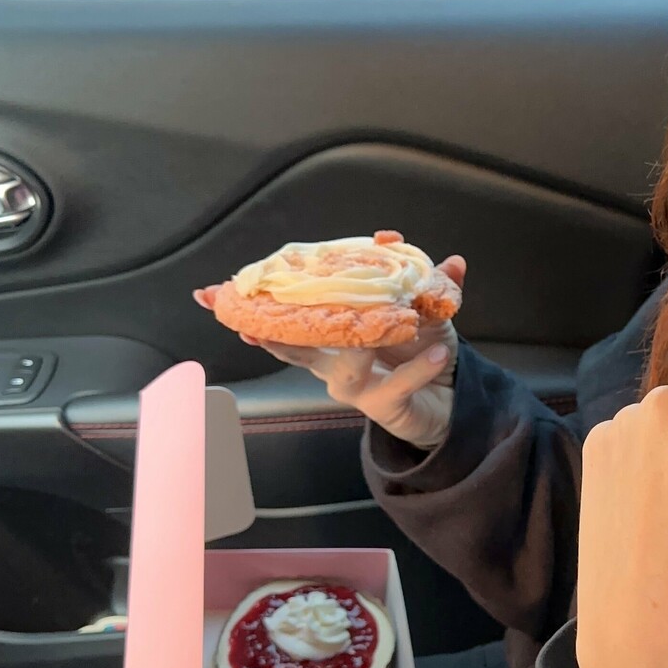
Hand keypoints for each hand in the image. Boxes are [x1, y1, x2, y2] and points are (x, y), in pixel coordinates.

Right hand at [192, 255, 466, 449]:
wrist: (456, 401)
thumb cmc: (427, 353)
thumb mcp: (430, 314)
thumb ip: (433, 285)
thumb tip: (454, 259)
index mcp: (334, 337)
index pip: (290, 318)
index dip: (255, 307)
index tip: (211, 295)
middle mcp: (336, 364)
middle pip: (294, 349)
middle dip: (267, 333)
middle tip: (245, 321)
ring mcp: (358, 389)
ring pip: (342, 371)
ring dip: (360, 346)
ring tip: (381, 328)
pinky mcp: (386, 408)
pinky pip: (397, 386)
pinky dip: (418, 368)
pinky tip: (437, 351)